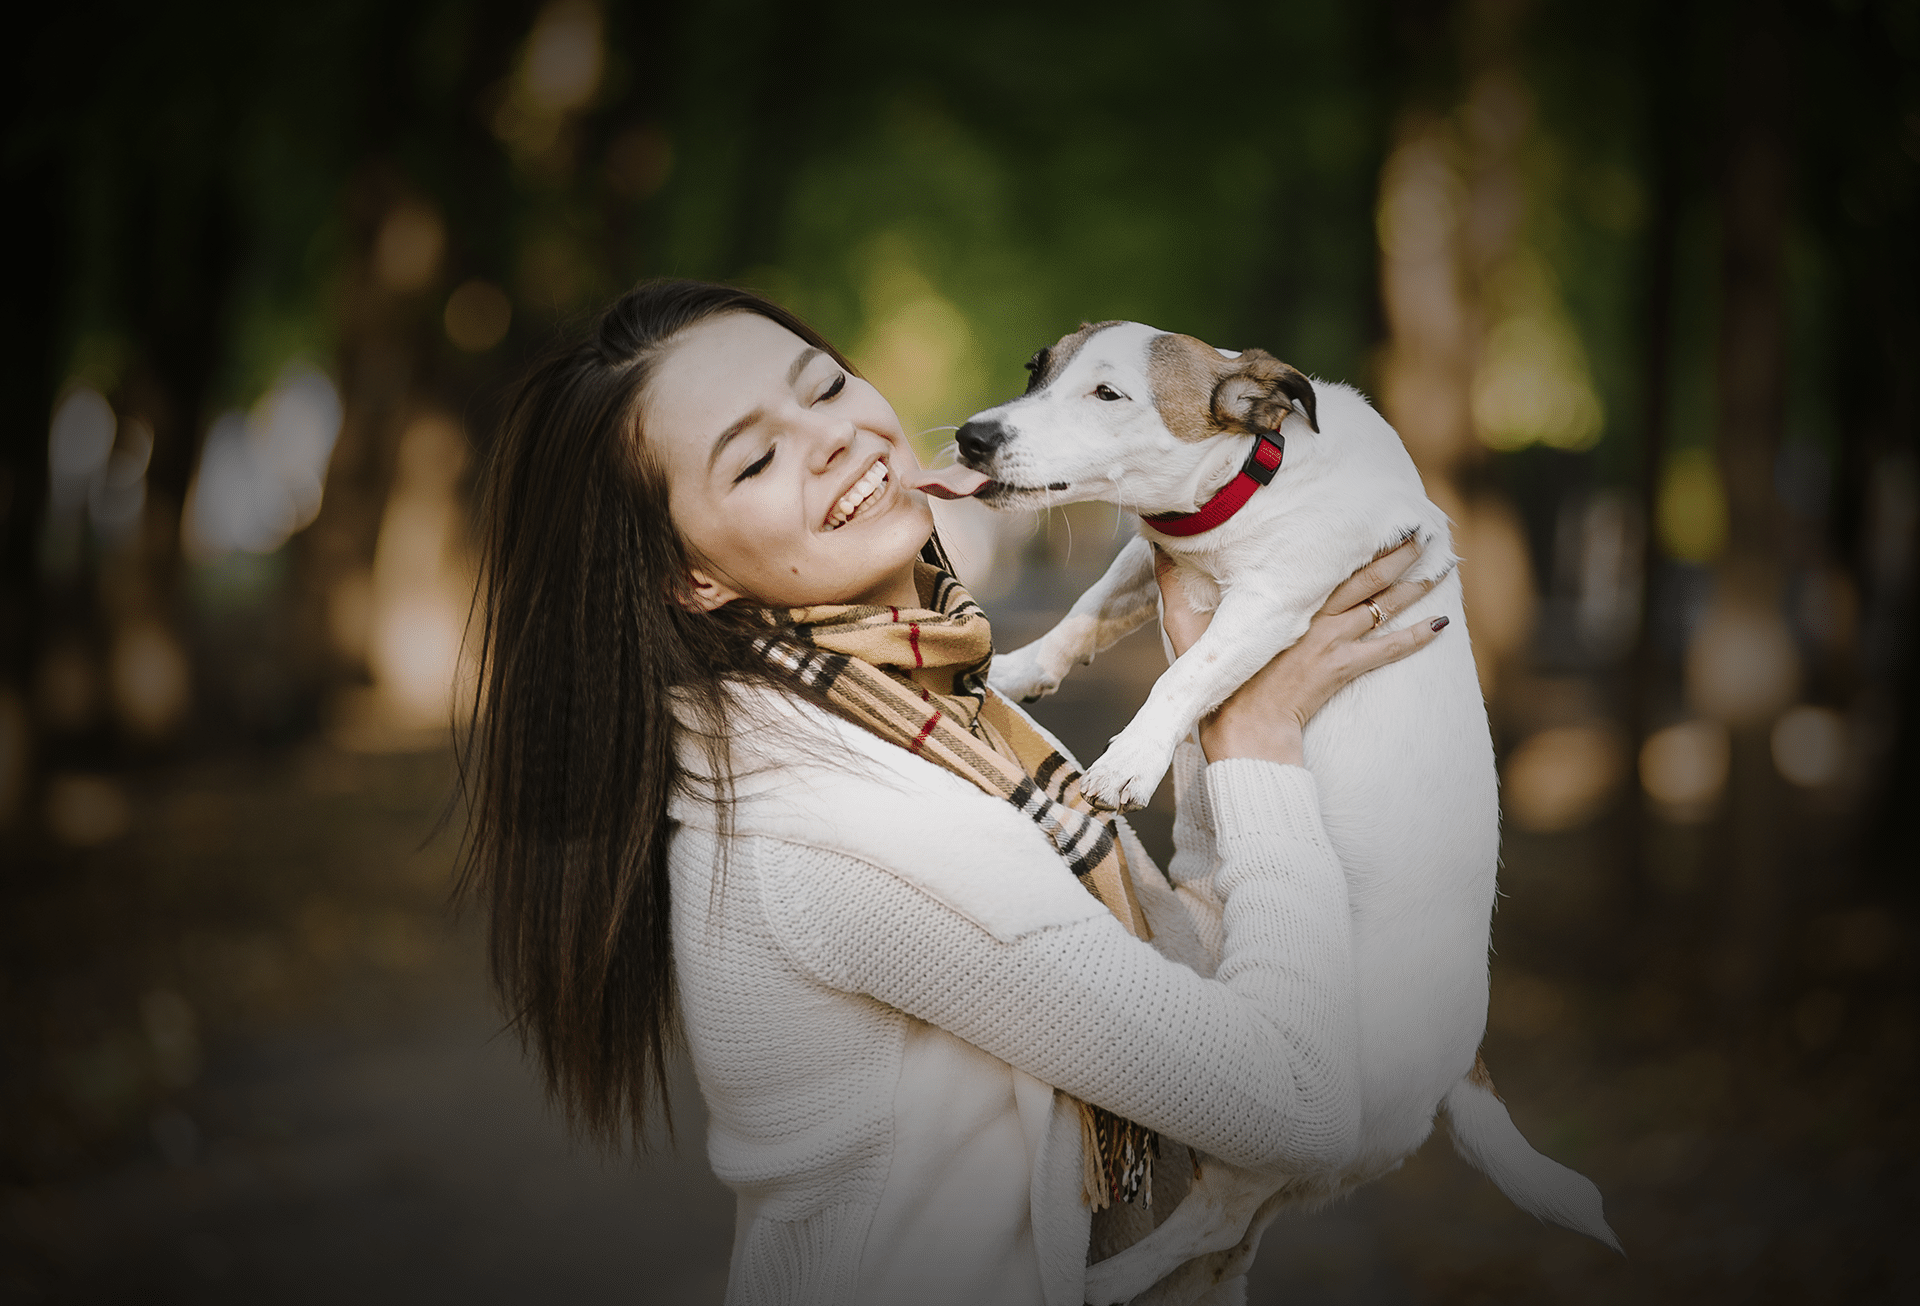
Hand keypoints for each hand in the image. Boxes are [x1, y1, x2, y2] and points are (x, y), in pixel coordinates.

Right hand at [1155, 539, 1447, 765]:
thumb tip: (1156, 550)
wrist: (1244, 735)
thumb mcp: (1185, 632)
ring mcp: (1333, 642)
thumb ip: (1174, 590)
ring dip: (1413, 584)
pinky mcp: (1344, 669)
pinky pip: (1389, 650)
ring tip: (1440, 563)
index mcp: (1281, 602)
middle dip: (1394, 550)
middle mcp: (1313, 615)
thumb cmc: (1214, 685)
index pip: (1321, 560)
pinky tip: (1443, 624)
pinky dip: (1417, 637)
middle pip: (1363, 575)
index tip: (1368, 511)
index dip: (1347, 537)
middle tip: (1422, 527)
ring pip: (1382, 605)